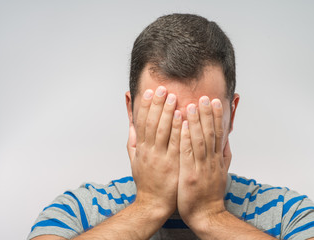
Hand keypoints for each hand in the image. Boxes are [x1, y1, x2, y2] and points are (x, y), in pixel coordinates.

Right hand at [127, 86, 181, 216]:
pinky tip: (182, 117)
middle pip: (152, 123)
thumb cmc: (146, 181)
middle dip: (157, 105)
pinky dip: (178, 130)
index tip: (149, 92)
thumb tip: (132, 123)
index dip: (145, 106)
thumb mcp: (135, 160)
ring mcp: (161, 158)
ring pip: (162, 131)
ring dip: (167, 113)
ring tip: (173, 97)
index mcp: (141, 148)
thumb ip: (133, 141)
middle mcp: (149, 151)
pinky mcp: (173, 164)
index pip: (142, 123)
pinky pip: (175, 144)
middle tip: (162, 89)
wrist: (153, 204)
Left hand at [177, 96, 230, 227]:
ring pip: (200, 140)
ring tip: (193, 104)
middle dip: (207, 114)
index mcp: (217, 159)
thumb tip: (226, 138)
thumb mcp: (222, 172)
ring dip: (196, 121)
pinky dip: (186, 138)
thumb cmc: (210, 193)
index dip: (217, 117)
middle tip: (204, 97)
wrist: (206, 214)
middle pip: (210, 133)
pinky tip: (183, 125)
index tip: (215, 101)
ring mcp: (201, 167)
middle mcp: (211, 161)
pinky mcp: (190, 175)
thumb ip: (224, 154)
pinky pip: (188, 153)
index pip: (219, 134)